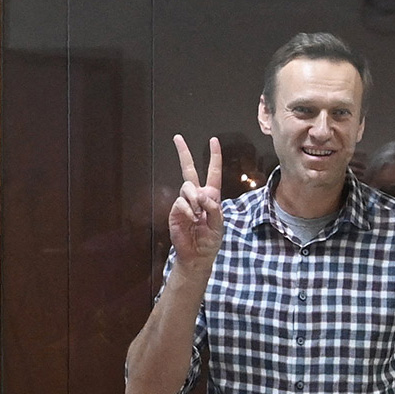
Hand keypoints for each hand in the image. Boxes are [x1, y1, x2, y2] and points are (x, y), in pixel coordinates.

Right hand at [169, 135, 223, 271]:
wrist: (197, 255)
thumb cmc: (210, 240)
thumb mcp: (219, 224)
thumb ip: (213, 208)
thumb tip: (202, 195)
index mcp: (211, 197)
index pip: (212, 173)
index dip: (214, 157)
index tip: (213, 141)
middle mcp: (196, 196)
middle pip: (189, 170)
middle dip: (184, 153)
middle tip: (178, 137)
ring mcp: (184, 203)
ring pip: (187, 187)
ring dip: (194, 198)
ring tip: (198, 214)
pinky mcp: (175, 212)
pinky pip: (181, 202)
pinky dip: (188, 210)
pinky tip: (193, 219)